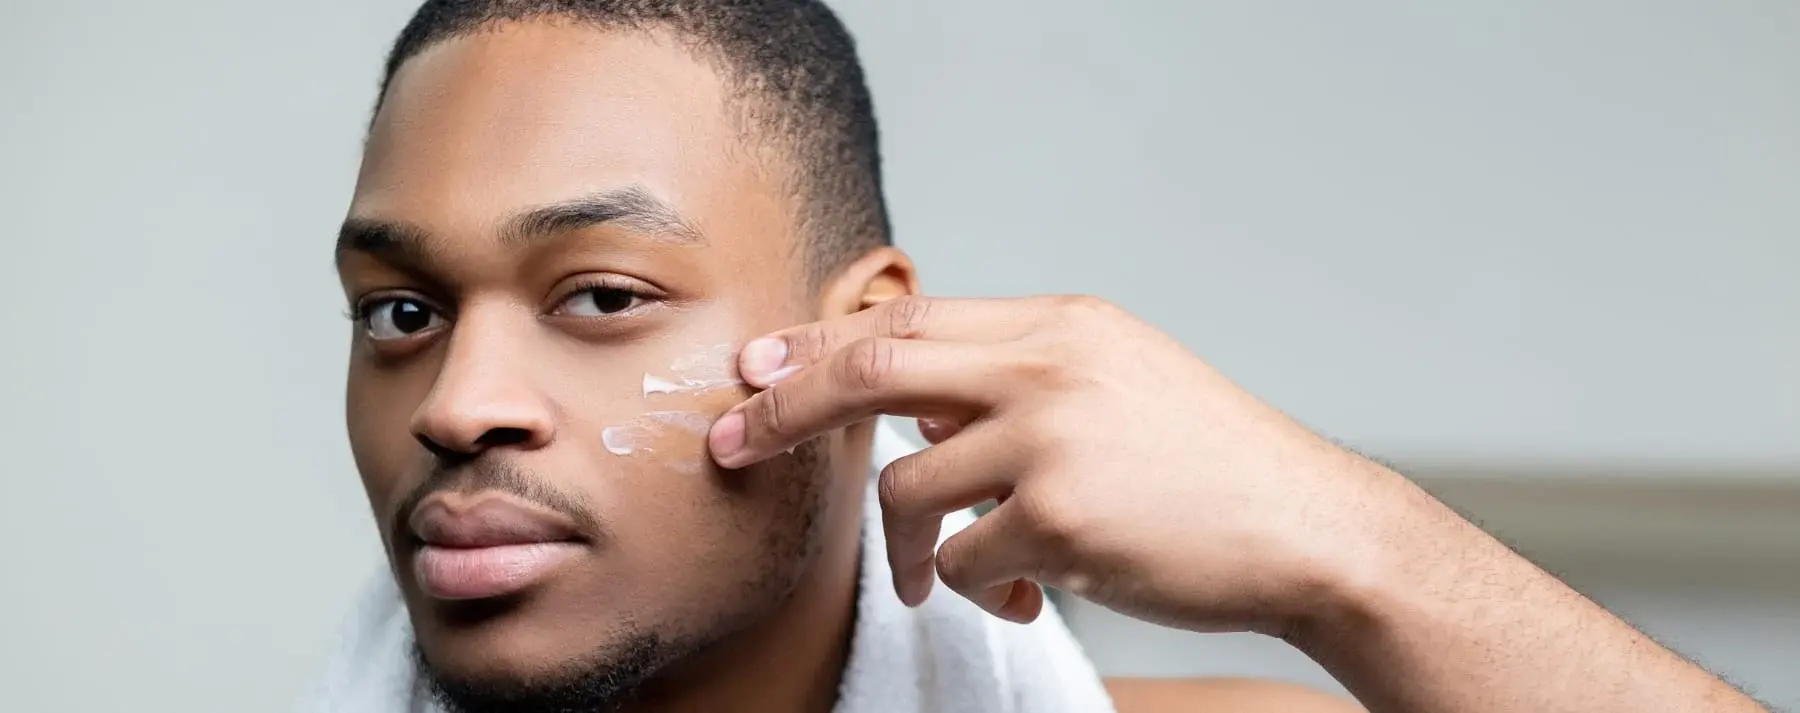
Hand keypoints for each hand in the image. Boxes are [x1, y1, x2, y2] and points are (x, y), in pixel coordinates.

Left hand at [706, 295, 1419, 635]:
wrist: (1308, 528)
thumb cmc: (1209, 466)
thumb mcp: (1118, 381)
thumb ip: (1018, 381)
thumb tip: (913, 413)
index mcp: (1061, 325)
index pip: (910, 319)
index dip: (819, 343)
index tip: (759, 368)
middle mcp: (1049, 366)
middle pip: (873, 370)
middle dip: (786, 408)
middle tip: (732, 444)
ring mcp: (1052, 440)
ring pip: (906, 489)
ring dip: (903, 547)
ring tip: (939, 575)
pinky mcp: (1060, 519)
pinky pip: (956, 559)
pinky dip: (967, 587)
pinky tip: (1016, 596)